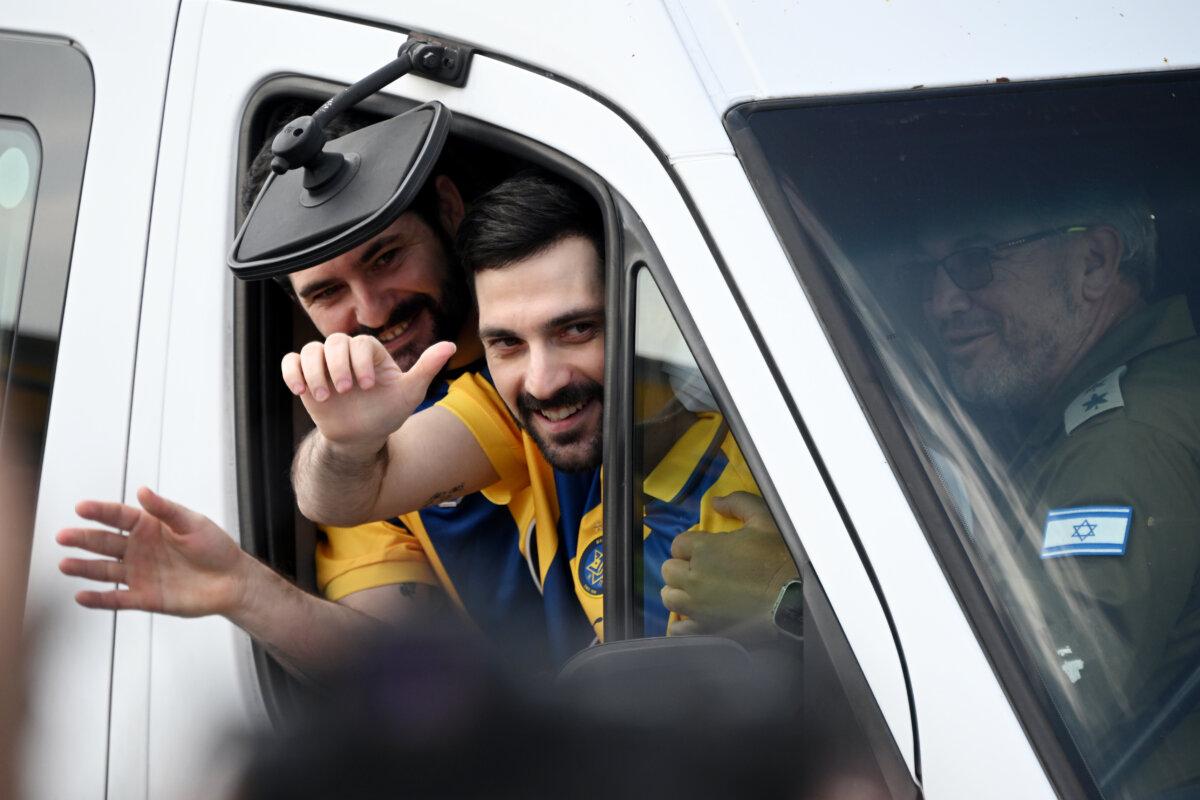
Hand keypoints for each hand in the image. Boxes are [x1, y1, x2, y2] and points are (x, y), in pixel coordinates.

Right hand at [57, 486, 249, 616]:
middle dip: (84, 539)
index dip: (100, 512)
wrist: (232, 580)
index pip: (119, 516)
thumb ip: (166, 510)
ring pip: (105, 570)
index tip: (82, 508)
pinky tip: (82, 596)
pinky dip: (100, 599)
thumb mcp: (193, 523)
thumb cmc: (216, 548)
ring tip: (65, 565)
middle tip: (64, 536)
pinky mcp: (145, 597)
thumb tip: (143, 491)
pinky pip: (117, 599)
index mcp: (150, 527)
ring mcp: (140, 573)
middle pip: (105, 542)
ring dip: (85, 568)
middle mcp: (140, 549)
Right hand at [281, 335, 455, 453]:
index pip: (361, 343)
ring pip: (309, 350)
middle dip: (338, 365)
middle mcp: (346, 353)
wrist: (361, 437)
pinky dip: (292, 373)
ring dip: (313, 371)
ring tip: (322, 397)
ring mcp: (324, 363)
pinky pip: (290, 362)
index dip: (361, 362)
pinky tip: (301, 392)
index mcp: (371, 352)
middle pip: (333, 342)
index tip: (368, 386)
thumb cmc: (387, 413)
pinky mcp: (305, 375)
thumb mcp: (410, 393)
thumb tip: (452, 345)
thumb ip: (426, 368)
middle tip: (346, 391)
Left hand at [660, 492, 797, 637]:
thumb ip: (737, 504)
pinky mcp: (705, 629)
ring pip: (669, 598)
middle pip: (669, 570)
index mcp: (704, 549)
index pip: (678, 544)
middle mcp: (694, 578)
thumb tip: (716, 501)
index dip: (691, 546)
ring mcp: (697, 606)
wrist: (796, 599)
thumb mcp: (763, 519)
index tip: (706, 550)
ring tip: (697, 592)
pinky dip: (683, 622)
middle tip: (702, 569)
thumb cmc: (780, 557)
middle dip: (683, 567)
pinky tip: (695, 617)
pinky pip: (678, 628)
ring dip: (680, 592)